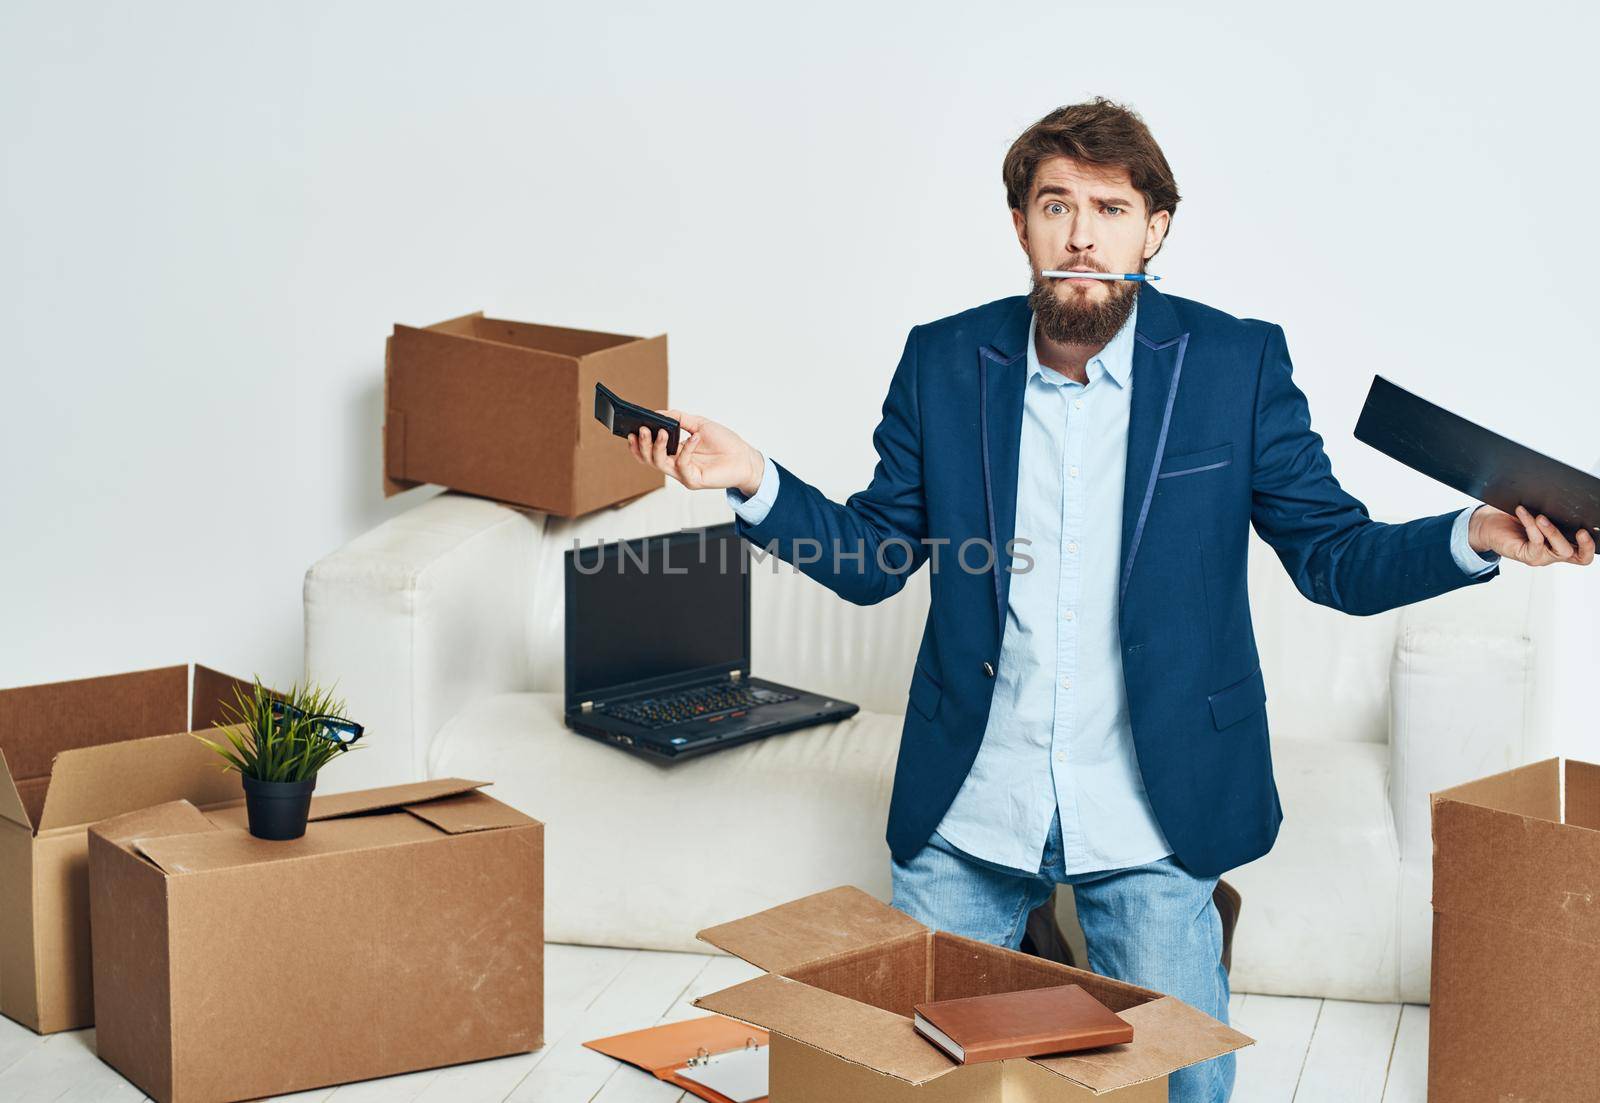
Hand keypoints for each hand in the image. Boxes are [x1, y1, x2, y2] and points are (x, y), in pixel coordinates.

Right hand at [626, 410, 764, 495]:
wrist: (744, 457)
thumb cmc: (724, 442)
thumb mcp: (699, 424)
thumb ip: (678, 418)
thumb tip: (657, 412)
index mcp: (674, 453)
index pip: (648, 451)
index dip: (637, 443)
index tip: (630, 429)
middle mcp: (675, 465)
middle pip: (649, 459)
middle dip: (643, 444)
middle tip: (642, 429)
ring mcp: (683, 474)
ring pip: (660, 464)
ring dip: (657, 447)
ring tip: (662, 432)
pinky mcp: (694, 481)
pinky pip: (682, 464)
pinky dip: (686, 448)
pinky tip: (695, 437)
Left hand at [1469, 504, 1595, 567]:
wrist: (1488, 524)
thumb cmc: (1515, 518)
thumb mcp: (1539, 513)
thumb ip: (1553, 512)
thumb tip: (1567, 499)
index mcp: (1562, 545)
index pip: (1584, 554)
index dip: (1591, 546)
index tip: (1591, 530)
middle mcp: (1554, 553)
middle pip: (1577, 555)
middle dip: (1584, 543)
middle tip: (1580, 529)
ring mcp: (1541, 556)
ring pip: (1559, 549)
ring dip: (1553, 531)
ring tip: (1542, 516)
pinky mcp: (1526, 555)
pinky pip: (1535, 541)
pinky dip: (1531, 525)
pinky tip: (1523, 511)